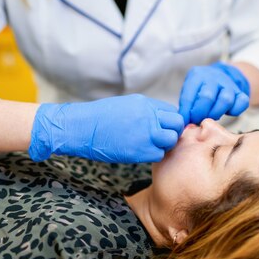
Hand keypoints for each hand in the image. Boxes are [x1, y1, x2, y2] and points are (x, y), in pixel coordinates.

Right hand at [29, 94, 183, 162]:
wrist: (81, 127)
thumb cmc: (99, 117)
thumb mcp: (126, 105)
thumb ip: (145, 111)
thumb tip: (159, 120)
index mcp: (144, 103)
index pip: (171, 111)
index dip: (169, 121)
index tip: (162, 128)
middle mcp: (148, 116)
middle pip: (177, 123)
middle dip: (173, 131)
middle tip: (161, 138)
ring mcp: (145, 133)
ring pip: (170, 140)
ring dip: (163, 145)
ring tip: (150, 146)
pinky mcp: (139, 150)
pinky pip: (158, 154)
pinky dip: (152, 155)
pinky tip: (140, 152)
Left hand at [179, 62, 249, 124]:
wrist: (220, 75)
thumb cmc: (200, 88)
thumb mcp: (190, 90)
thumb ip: (187, 105)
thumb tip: (184, 122)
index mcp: (197, 75)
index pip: (189, 96)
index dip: (186, 112)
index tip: (185, 121)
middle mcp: (214, 78)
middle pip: (208, 97)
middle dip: (200, 113)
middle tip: (197, 120)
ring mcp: (228, 84)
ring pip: (226, 100)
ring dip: (216, 113)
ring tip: (210, 117)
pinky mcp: (240, 92)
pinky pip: (242, 102)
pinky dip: (235, 110)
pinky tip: (228, 112)